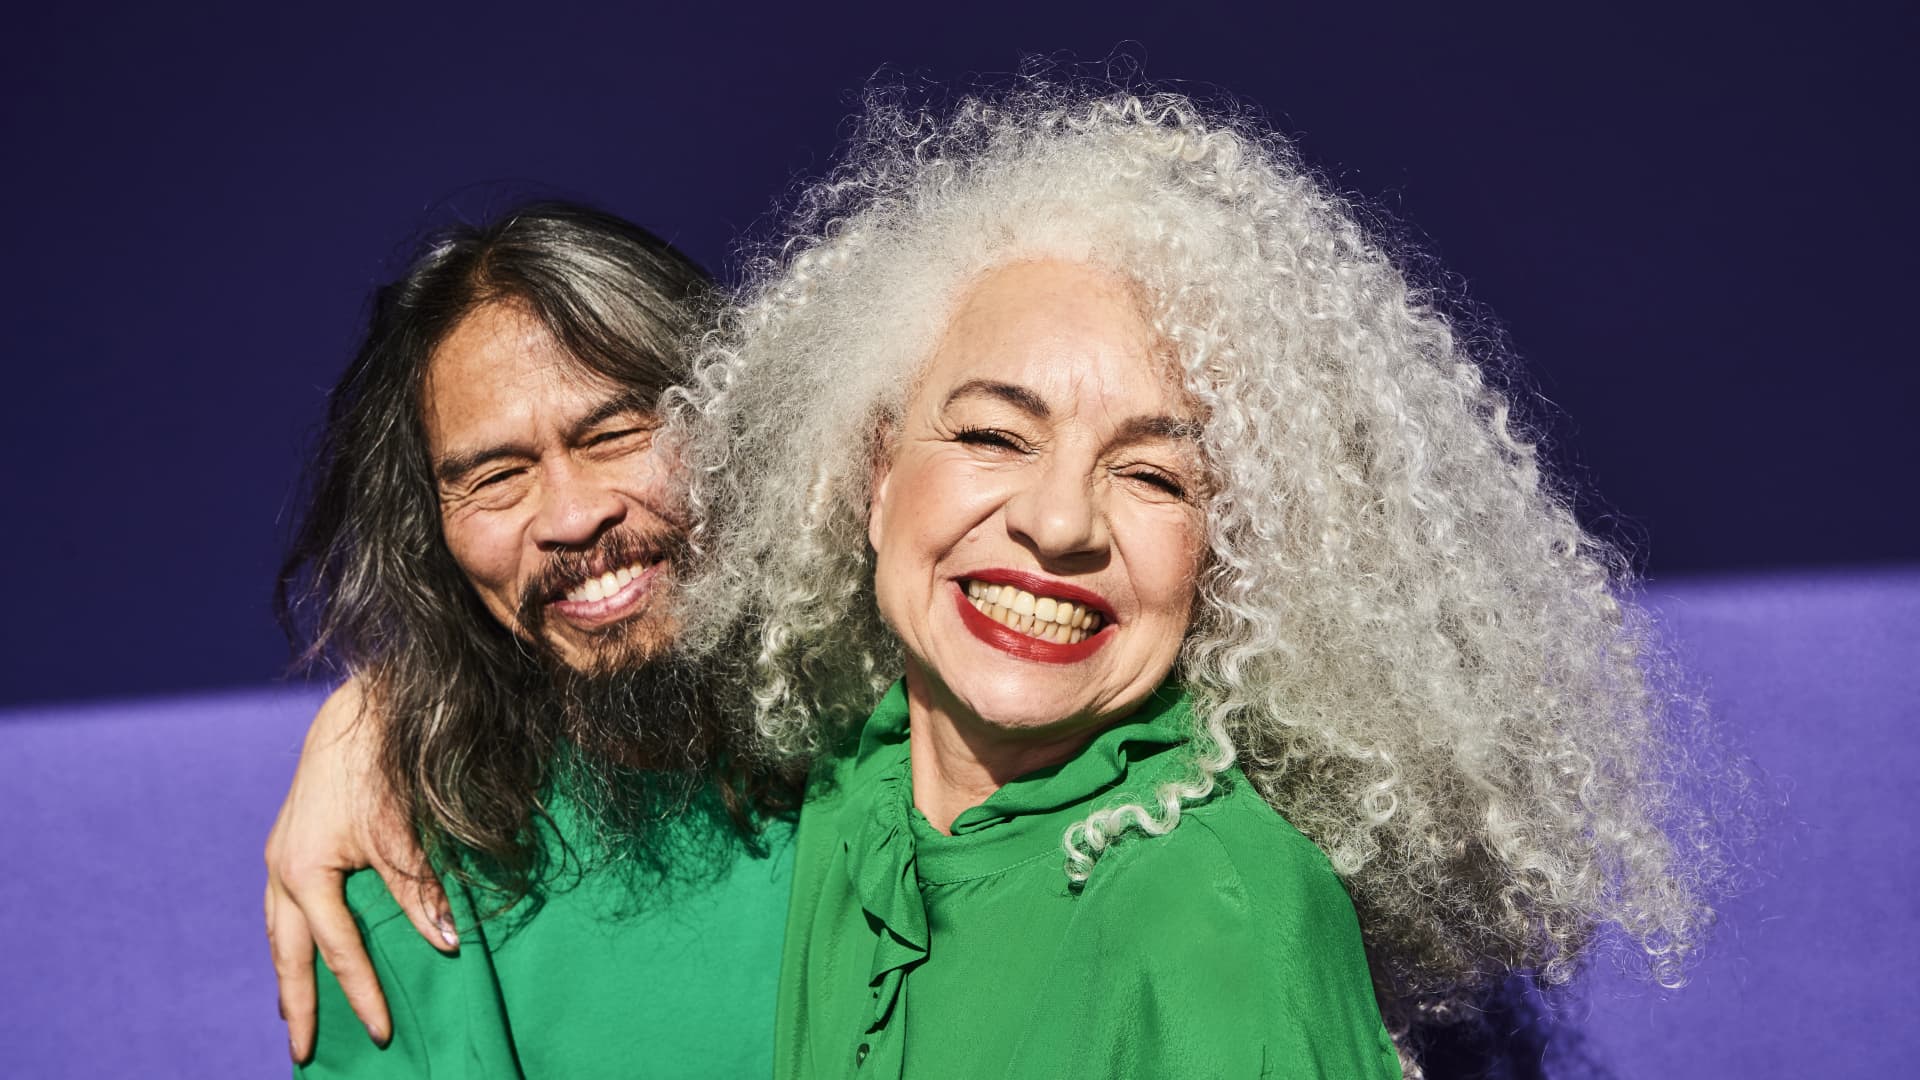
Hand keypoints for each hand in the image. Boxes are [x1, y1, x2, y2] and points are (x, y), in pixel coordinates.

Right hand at [263, 677, 456, 1062]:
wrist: (357, 711)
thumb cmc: (380, 768)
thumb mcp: (402, 834)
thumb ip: (420, 891)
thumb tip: (445, 943)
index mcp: (304, 872)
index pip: (339, 951)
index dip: (362, 994)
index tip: (381, 1032)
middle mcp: (282, 868)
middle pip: (286, 954)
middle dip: (298, 1004)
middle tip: (304, 1052)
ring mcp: (280, 854)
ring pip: (278, 931)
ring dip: (287, 972)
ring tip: (295, 1010)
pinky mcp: (289, 841)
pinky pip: (282, 906)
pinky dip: (290, 936)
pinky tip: (300, 950)